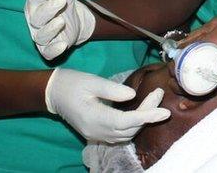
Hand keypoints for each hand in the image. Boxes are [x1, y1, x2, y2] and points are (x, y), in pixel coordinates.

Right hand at [25, 0, 95, 59]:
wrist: (72, 24)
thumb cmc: (64, 6)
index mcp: (35, 3)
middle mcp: (34, 20)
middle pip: (38, 16)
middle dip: (49, 8)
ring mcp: (40, 35)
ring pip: (41, 35)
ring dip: (50, 29)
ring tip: (62, 21)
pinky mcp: (47, 49)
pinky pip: (48, 52)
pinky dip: (54, 50)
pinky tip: (64, 45)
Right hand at [45, 69, 169, 142]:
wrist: (53, 93)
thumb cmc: (72, 83)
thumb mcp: (92, 81)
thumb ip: (112, 90)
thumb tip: (133, 95)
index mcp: (94, 118)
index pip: (127, 121)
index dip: (147, 116)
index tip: (164, 111)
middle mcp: (96, 131)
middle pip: (129, 129)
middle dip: (148, 113)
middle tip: (159, 94)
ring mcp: (95, 135)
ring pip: (126, 134)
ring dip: (142, 120)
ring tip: (153, 100)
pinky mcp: (96, 134)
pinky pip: (119, 135)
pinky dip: (133, 126)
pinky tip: (140, 112)